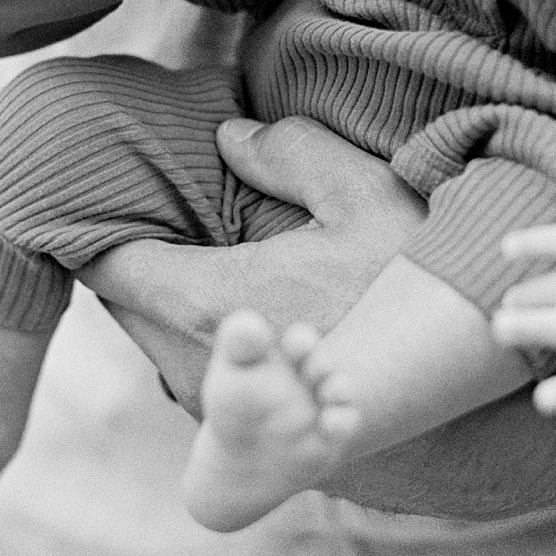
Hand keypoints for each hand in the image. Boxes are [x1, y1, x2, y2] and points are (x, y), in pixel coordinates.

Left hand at [77, 116, 425, 414]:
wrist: (462, 381)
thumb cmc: (416, 287)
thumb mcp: (365, 197)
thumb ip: (290, 154)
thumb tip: (230, 135)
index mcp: (215, 303)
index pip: (111, 267)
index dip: (93, 223)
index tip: (100, 186)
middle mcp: (200, 363)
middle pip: (123, 300)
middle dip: (128, 251)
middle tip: (153, 199)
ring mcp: (216, 401)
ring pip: (152, 332)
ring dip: (161, 288)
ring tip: (196, 236)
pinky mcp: (238, 420)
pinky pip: (184, 359)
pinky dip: (189, 321)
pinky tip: (234, 287)